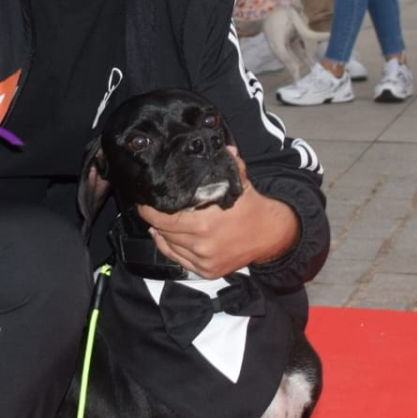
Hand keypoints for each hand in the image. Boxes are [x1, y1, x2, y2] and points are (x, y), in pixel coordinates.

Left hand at [135, 151, 297, 279]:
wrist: (271, 235)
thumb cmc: (252, 207)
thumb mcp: (240, 182)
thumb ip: (228, 164)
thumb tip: (220, 147)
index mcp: (205, 222)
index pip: (164, 217)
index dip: (150, 208)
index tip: (145, 199)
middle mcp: (202, 243)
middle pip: (164, 231)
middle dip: (155, 218)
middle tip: (150, 207)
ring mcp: (204, 259)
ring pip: (169, 245)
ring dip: (162, 232)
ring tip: (158, 220)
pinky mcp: (207, 270)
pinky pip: (178, 259)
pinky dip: (169, 247)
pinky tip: (165, 236)